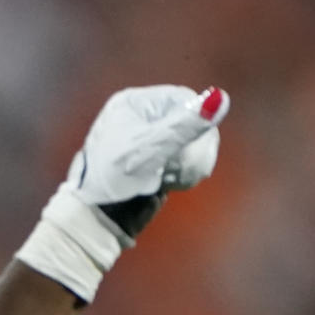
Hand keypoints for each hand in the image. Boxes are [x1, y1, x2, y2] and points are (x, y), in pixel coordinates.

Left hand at [66, 85, 228, 239]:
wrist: (95, 216)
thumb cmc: (111, 177)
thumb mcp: (148, 149)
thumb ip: (184, 126)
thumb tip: (219, 98)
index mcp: (134, 104)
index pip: (182, 100)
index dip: (195, 122)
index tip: (195, 144)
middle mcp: (143, 117)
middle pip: (191, 122)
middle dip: (193, 147)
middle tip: (185, 169)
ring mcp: (151, 139)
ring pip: (192, 142)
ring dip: (190, 163)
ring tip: (172, 179)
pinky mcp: (158, 159)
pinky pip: (186, 159)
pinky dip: (184, 173)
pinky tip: (170, 184)